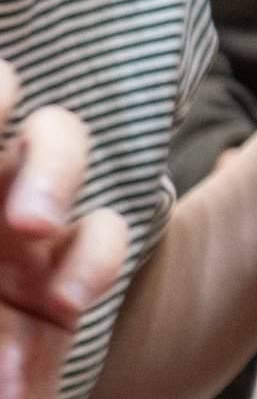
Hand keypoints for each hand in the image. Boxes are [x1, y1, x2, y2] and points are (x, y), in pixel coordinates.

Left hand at [0, 63, 133, 398]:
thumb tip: (18, 224)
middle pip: (3, 98)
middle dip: (7, 124)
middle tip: (5, 190)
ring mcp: (8, 244)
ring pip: (58, 145)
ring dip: (51, 170)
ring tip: (34, 229)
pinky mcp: (59, 293)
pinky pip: (104, 236)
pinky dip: (92, 259)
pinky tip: (66, 300)